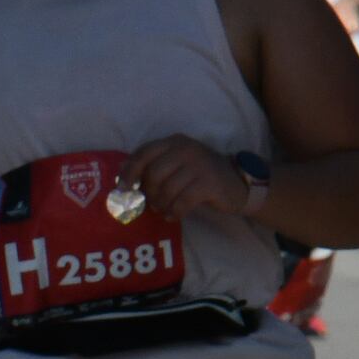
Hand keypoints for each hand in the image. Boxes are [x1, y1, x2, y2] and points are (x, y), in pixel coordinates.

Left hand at [125, 133, 256, 221]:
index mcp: (174, 142)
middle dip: (148, 193)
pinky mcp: (210, 183)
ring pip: (167, 189)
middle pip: (154, 174)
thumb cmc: (198, 175)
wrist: (236, 183)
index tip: (122, 188)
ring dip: (161, 204)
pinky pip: (183, 201)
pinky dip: (175, 212)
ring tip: (163, 210)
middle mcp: (186, 149)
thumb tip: (122, 174)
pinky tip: (174, 216)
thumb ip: (153, 165)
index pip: (144, 153)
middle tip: (151, 204)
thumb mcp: (176, 163)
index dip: (130, 171)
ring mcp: (199, 165)